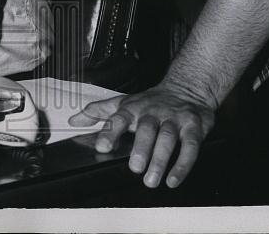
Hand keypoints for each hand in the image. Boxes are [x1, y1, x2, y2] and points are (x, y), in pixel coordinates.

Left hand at [68, 82, 215, 188]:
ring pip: (168, 138)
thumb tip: (74, 121)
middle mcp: (153, 113)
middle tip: (135, 168)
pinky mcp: (194, 127)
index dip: (111, 131)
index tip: (103, 147)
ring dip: (160, 159)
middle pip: (147, 129)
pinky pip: (191, 146)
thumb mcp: (123, 103)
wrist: (187, 88)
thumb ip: (99, 112)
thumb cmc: (151, 101)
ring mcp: (174, 119)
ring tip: (152, 179)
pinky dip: (183, 164)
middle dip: (141, 148)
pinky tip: (173, 179)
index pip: (120, 117)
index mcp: (133, 108)